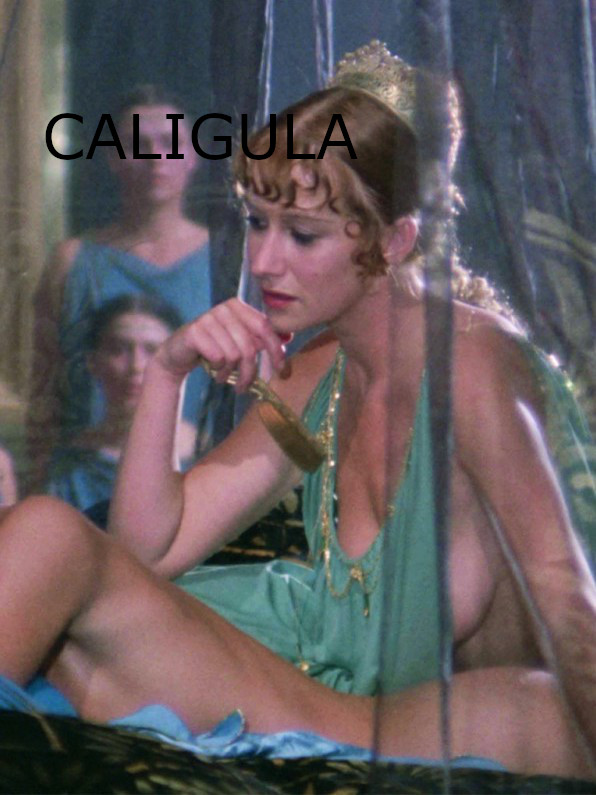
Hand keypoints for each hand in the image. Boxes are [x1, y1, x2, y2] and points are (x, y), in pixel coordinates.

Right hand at [155, 299, 286, 390]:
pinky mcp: (195, 331)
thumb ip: (259, 339)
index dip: (275, 350)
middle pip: (249, 347)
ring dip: (229, 372)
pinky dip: (216, 369)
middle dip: (248, 373)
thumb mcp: (239, 342)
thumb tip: (287, 339)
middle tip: (242, 387)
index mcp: (239, 307)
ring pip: (233, 355)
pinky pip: (218, 357)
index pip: (265, 327)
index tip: (281, 371)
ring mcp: (208, 318)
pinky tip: (210, 368)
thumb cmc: (214, 349)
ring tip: (222, 374)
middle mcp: (224, 308)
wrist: (179, 354)